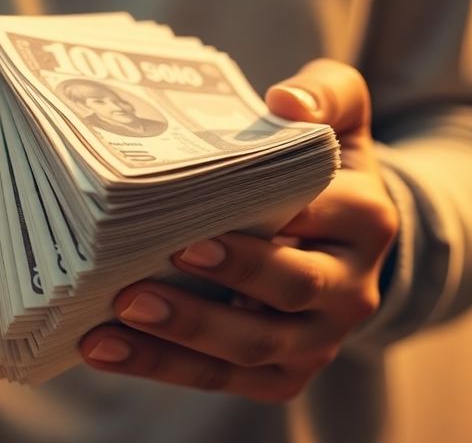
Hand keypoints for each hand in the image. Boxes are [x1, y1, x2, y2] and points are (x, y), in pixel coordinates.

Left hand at [80, 59, 397, 401]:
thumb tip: (286, 102)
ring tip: (121, 311)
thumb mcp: (340, 115)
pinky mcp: (283, 375)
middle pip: (292, 290)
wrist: (340, 237)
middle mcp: (352, 289)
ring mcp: (318, 339)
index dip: (271, 217)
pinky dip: (162, 366)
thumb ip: (325, 93)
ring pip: (253, 346)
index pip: (323, 217)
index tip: (209, 215)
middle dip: (228, 278)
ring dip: (184, 333)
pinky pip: (223, 379)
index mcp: (367, 221)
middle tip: (164, 257)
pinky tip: (104, 347)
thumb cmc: (322, 167)